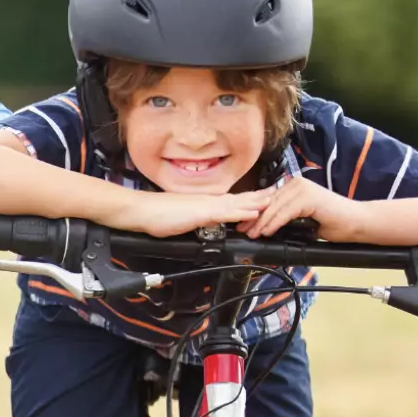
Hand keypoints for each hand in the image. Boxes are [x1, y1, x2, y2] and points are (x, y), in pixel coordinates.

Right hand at [119, 189, 273, 237]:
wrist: (140, 211)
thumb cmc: (154, 215)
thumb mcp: (179, 219)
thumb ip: (193, 219)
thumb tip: (198, 224)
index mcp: (202, 203)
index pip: (229, 200)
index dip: (246, 199)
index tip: (261, 197)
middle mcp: (207, 201)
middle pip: (238, 198)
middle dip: (258, 197)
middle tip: (277, 192)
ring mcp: (205, 206)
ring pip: (236, 203)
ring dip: (256, 202)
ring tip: (274, 200)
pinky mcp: (201, 213)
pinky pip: (226, 213)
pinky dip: (241, 213)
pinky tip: (254, 213)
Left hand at [240, 178, 372, 241]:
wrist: (357, 223)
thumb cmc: (334, 223)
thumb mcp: (302, 220)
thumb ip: (286, 217)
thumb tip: (266, 226)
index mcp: (294, 186)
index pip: (269, 200)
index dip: (255, 213)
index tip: (244, 225)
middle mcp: (296, 183)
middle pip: (268, 203)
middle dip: (254, 218)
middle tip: (243, 231)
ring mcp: (302, 188)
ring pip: (274, 208)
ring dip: (261, 223)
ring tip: (251, 234)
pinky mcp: (308, 197)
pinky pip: (285, 212)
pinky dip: (274, 223)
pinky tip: (266, 232)